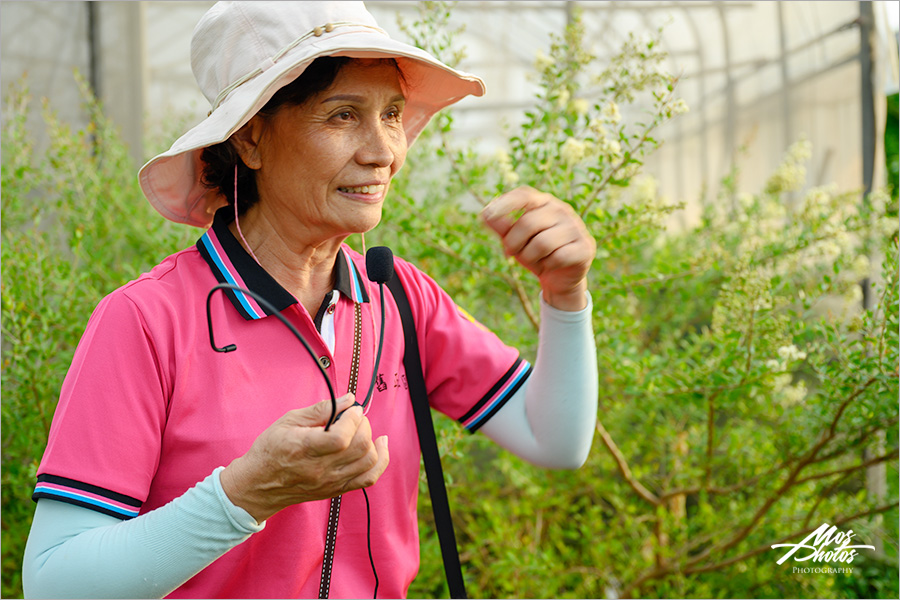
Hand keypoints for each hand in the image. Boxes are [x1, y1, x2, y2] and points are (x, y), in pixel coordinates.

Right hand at [220, 394, 388, 522]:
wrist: (258, 485)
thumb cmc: (270, 451)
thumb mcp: (288, 421)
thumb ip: (321, 410)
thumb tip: (347, 399)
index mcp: (305, 449)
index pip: (341, 438)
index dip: (352, 419)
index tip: (351, 408)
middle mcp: (321, 469)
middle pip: (360, 447)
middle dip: (363, 424)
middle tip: (353, 416)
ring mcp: (331, 482)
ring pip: (368, 462)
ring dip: (371, 440)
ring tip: (360, 429)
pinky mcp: (336, 489)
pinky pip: (368, 479)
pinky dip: (380, 461)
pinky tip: (379, 446)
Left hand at [481, 186, 594, 310]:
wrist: (559, 279)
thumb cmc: (535, 254)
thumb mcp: (515, 241)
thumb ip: (502, 227)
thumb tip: (484, 214)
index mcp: (544, 203)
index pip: (525, 194)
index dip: (505, 202)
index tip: (488, 214)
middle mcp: (562, 210)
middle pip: (528, 222)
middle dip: (513, 243)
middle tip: (511, 253)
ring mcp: (576, 228)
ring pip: (542, 243)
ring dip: (530, 256)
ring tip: (533, 259)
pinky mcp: (585, 247)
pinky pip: (558, 257)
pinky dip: (548, 265)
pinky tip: (551, 265)